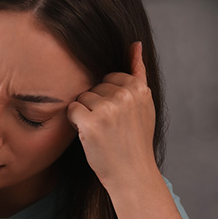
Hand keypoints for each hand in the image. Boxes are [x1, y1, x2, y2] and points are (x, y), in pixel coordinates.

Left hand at [67, 41, 157, 189]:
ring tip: (102, 132)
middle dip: (97, 105)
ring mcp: (108, 109)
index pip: (110, 77)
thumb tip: (135, 44)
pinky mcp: (91, 123)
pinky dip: (76, 122)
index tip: (118, 118)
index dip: (109, 98)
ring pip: (82, 98)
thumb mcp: (144, 105)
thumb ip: (138, 73)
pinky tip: (90, 135)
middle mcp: (125, 96)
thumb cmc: (135, 141)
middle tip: (110, 128)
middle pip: (95, 87)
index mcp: (139, 89)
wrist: (132, 174)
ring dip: (86, 114)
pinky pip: (72, 109)